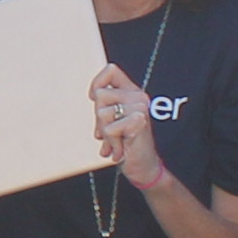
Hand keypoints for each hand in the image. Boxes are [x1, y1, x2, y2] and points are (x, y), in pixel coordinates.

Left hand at [90, 64, 170, 190]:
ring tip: (116, 141)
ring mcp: (140, 108)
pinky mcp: (138, 122)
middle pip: (100, 95)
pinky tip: (121, 149)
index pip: (111, 70)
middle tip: (111, 133)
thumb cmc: (127, 144)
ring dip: (105, 133)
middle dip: (99, 119)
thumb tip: (92, 93)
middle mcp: (138, 97)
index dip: (97, 82)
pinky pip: (108, 129)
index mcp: (132, 92)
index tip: (94, 99)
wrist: (144, 167)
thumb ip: (106, 105)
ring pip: (101, 113)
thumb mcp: (113, 120)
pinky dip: (111, 143)